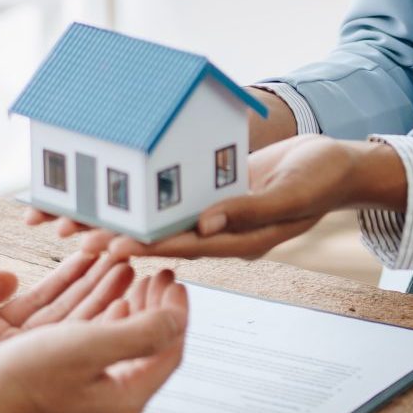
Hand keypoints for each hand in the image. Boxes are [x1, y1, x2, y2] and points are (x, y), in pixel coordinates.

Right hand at [0, 269, 188, 412]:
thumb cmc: (20, 383)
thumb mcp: (90, 346)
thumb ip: (143, 333)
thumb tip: (177, 320)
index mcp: (123, 402)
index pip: (168, 351)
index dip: (175, 310)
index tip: (171, 280)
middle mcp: (107, 409)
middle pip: (145, 349)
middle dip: (151, 307)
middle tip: (152, 276)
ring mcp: (82, 404)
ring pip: (117, 348)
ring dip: (125, 309)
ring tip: (127, 278)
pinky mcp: (58, 396)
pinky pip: (91, 354)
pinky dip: (99, 322)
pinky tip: (93, 303)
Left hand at [20, 85, 299, 245]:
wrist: (340, 163)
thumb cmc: (322, 178)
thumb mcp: (290, 194)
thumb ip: (249, 210)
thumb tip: (206, 223)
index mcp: (239, 242)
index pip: (183, 247)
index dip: (144, 248)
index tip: (108, 250)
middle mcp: (221, 232)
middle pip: (160, 237)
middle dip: (118, 237)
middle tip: (72, 237)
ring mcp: (217, 212)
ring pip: (160, 218)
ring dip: (122, 217)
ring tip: (77, 218)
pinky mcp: (216, 190)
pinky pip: (175, 195)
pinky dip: (147, 193)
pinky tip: (116, 188)